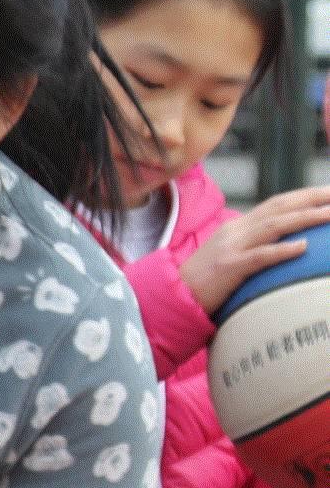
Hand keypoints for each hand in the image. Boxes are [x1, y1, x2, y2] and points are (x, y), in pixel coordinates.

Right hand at [179, 185, 329, 313]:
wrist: (173, 295)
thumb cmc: (204, 281)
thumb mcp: (230, 256)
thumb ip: (253, 247)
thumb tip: (285, 246)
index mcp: (237, 227)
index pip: (276, 204)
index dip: (305, 195)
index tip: (328, 192)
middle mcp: (235, 231)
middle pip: (279, 207)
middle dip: (312, 198)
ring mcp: (231, 247)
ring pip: (273, 226)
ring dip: (306, 218)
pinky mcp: (228, 268)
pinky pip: (260, 256)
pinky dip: (282, 250)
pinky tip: (303, 247)